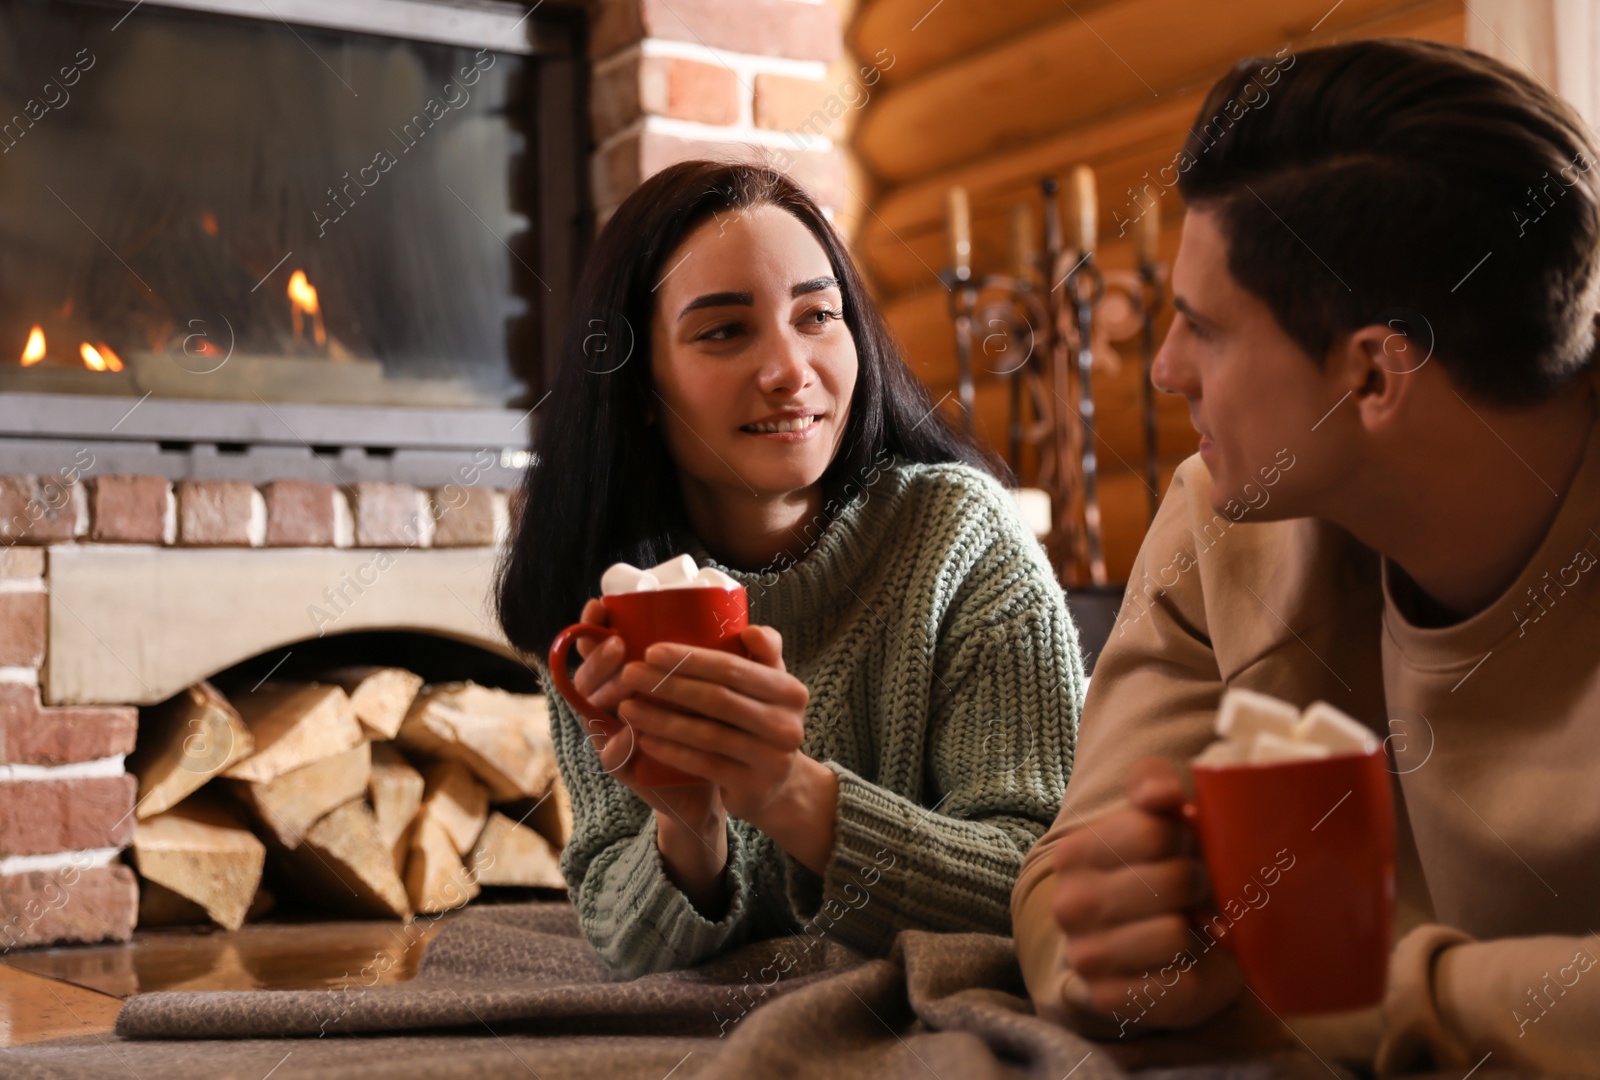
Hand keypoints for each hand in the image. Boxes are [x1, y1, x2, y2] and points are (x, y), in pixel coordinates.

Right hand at [569, 598, 728, 914]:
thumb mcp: (728, 687)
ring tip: (626, 677)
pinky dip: (617, 746)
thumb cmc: (722, 721)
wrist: (722, 776)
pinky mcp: (626, 768)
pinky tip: (628, 736)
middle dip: (597, 656)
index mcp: (630, 675)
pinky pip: (610, 757)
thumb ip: (742, 660)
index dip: (594, 625)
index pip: (599, 645)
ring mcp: (617, 734)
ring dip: (604, 692)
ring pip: (590, 710)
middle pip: (588, 674)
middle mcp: (616, 702)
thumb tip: (753, 630)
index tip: (600, 605)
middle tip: (618, 642)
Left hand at [616, 625, 837, 872]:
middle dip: (668, 684)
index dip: (690, 659)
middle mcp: (786, 725)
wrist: (776, 785)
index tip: (650, 651)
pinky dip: (671, 750)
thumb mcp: (770, 685)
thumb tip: (750, 629)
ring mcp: (772, 759)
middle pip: (717, 699)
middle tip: (630, 674)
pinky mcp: (752, 787)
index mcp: (789, 691)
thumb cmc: (762, 721)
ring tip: (627, 707)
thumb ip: (765, 652)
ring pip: (707, 734)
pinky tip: (643, 739)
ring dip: (661, 719)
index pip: (733, 668)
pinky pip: (704, 765)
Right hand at [1052, 757, 1244, 1031]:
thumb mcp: (1156, 819)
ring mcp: (1085, 955)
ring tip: (1191, 928)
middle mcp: (1070, 904)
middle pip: (1171, 882)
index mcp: (1076, 853)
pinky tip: (1185, 964)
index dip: (1187, 841)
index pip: (1155, 833)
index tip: (1185, 850)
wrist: (1140, 950)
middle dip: (1199, 886)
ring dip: (1199, 932)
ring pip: (1175, 935)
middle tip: (1195, 893)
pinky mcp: (1111, 1000)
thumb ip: (1154, 785)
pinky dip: (1198, 975)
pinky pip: (1178, 987)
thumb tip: (1161, 794)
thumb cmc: (1157, 874)